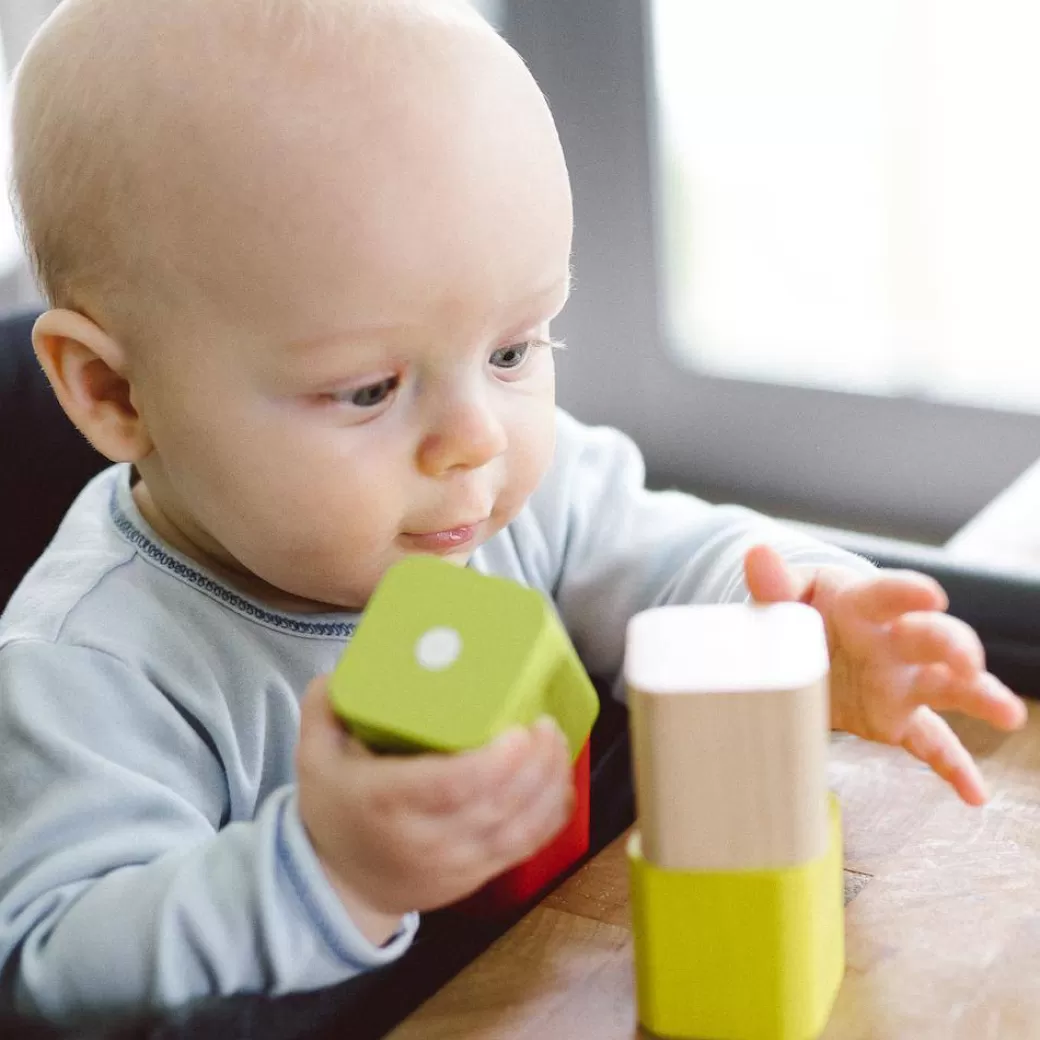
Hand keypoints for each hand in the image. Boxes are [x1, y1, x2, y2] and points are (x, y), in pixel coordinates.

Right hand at [295, 677, 573, 942]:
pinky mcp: (476, 876)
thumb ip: (326, 708)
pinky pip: (524, 848)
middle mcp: (426, 838)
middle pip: (494, 805)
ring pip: (517, 829)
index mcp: (385, 802)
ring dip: (547, 785)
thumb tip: (346, 665)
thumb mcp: (313, 757)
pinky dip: (550, 815)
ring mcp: (455, 863)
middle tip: (545, 723)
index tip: (518, 730)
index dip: (492, 763)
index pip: (449, 787)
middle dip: (533, 765)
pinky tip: (559, 780)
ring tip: (556, 741)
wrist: (339, 886)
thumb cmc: (334, 810)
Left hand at [745, 544, 1026, 805]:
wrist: (809, 644)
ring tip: (1007, 713)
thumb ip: (774, 581)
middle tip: (966, 660)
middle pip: (931, 638)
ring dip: (978, 697)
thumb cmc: (803, 609)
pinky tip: (975, 794)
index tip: (931, 594)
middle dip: (952, 645)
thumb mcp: (786, 594)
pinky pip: (930, 743)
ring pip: (946, 688)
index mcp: (862, 604)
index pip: (887, 594)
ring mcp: (900, 681)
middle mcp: (892, 641)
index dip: (907, 593)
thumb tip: (756, 554)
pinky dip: (952, 767)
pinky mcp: (897, 718)